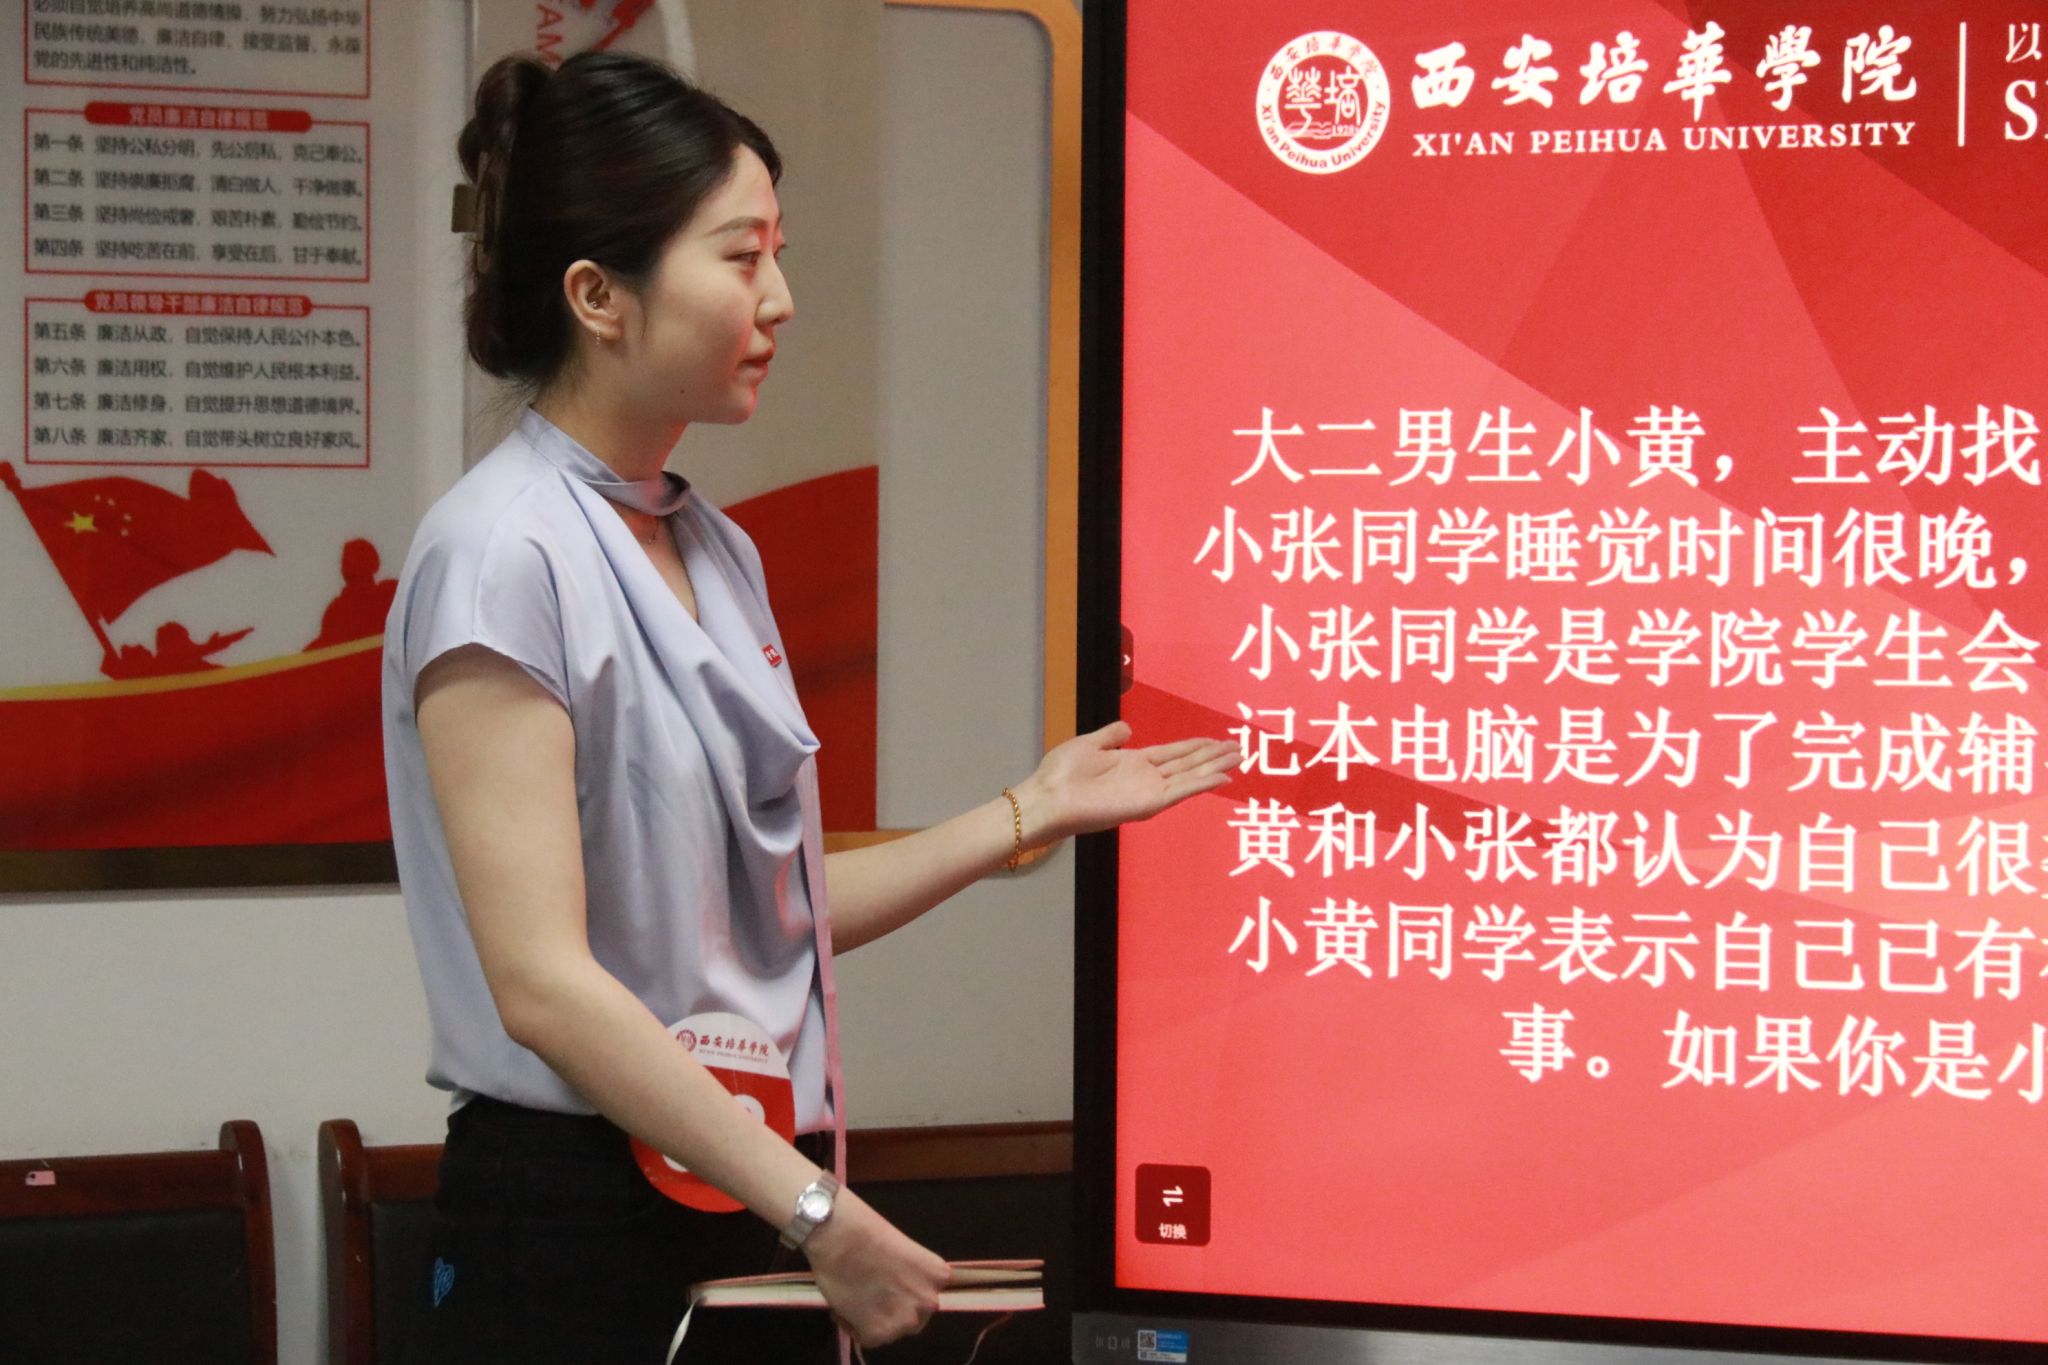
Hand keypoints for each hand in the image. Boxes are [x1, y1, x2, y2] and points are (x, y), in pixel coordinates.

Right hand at [804, 1188, 950, 1347]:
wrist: (840, 1235)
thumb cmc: (868, 1231)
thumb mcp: (905, 1252)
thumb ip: (911, 1275)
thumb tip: (898, 1288)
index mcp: (939, 1276)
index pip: (927, 1295)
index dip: (907, 1291)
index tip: (891, 1285)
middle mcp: (929, 1301)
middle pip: (914, 1316)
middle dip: (896, 1309)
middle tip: (873, 1295)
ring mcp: (905, 1320)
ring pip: (892, 1329)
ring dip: (877, 1319)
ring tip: (857, 1298)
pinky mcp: (878, 1334)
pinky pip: (866, 1337)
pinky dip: (854, 1326)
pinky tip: (845, 1306)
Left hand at [1013, 721, 1238, 845]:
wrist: (1047, 798)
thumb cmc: (1060, 774)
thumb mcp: (1089, 744)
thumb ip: (1111, 735)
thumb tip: (1128, 727)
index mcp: (1132, 762)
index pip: (1172, 753)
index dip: (1195, 746)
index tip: (1216, 739)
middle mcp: (1145, 778)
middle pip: (1187, 764)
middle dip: (1213, 756)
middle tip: (1239, 747)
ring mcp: (1148, 792)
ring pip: (1190, 776)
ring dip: (1214, 767)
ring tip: (1238, 757)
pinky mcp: (1147, 804)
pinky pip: (1180, 792)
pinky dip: (1201, 784)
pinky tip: (1221, 777)